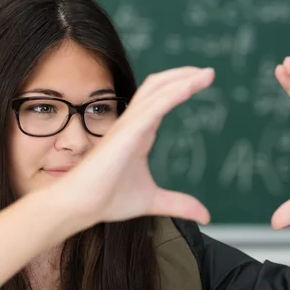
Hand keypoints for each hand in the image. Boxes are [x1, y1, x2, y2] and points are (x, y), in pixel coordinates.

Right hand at [48, 66, 214, 226]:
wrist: (81, 207)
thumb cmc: (107, 199)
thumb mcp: (153, 201)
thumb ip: (179, 203)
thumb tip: (205, 216)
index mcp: (140, 133)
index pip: (161, 99)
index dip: (180, 86)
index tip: (203, 81)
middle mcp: (134, 124)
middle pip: (158, 86)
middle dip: (183, 75)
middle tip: (208, 72)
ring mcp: (129, 126)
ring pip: (156, 91)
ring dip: (183, 79)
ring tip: (206, 74)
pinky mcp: (126, 133)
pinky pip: (152, 107)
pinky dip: (172, 94)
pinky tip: (190, 87)